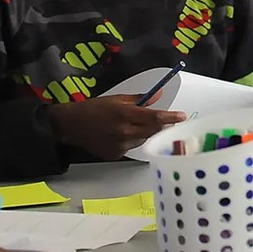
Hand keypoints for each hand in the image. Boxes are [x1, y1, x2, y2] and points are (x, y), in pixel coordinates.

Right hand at [48, 93, 185, 159]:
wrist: (71, 126)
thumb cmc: (94, 108)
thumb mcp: (118, 98)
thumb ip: (140, 99)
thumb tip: (159, 96)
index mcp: (125, 114)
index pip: (155, 118)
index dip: (170, 117)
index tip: (181, 116)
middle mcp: (124, 132)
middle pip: (153, 130)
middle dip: (161, 124)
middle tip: (165, 119)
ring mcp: (120, 146)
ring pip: (143, 139)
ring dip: (146, 132)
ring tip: (134, 124)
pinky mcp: (115, 155)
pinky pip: (132, 147)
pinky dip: (133, 140)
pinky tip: (122, 134)